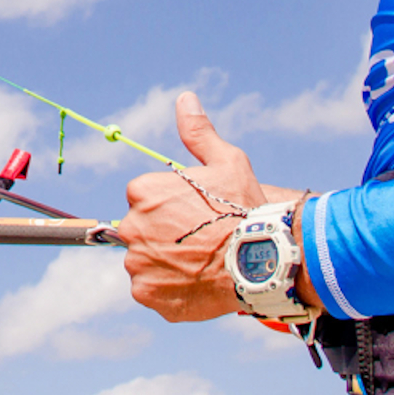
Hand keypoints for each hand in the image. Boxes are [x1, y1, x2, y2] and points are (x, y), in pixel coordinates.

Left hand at [120, 91, 305, 321]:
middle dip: (165, 235)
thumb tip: (185, 99)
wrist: (262, 258)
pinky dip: (170, 291)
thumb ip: (198, 133)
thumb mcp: (226, 162)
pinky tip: (197, 283)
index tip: (196, 215)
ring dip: (167, 264)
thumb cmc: (244, 208)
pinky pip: (153, 292)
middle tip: (199, 241)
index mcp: (142, 192)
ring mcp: (138, 264)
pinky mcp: (148, 295)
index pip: (145, 200)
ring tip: (201, 264)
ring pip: (146, 263)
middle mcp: (131, 227)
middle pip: (142, 231)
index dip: (172, 208)